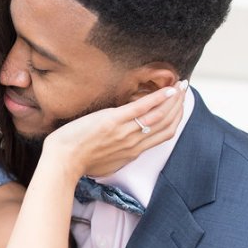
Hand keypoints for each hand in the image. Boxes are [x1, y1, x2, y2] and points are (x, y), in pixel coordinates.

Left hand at [43, 83, 186, 181]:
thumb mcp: (105, 162)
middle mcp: (133, 143)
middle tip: (185, 91)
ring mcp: (125, 132)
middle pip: (166, 124)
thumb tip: (120, 146)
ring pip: (159, 115)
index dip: (175, 120)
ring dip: (174, 99)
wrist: (62, 162)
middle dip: (179, 107)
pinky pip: (142, 108)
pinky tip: (169, 89)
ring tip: (181, 85)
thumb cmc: (77, 162)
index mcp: (132, 153)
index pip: (163, 136)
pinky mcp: (113, 121)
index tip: (179, 107)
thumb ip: (118, 153)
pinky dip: (158, 98)